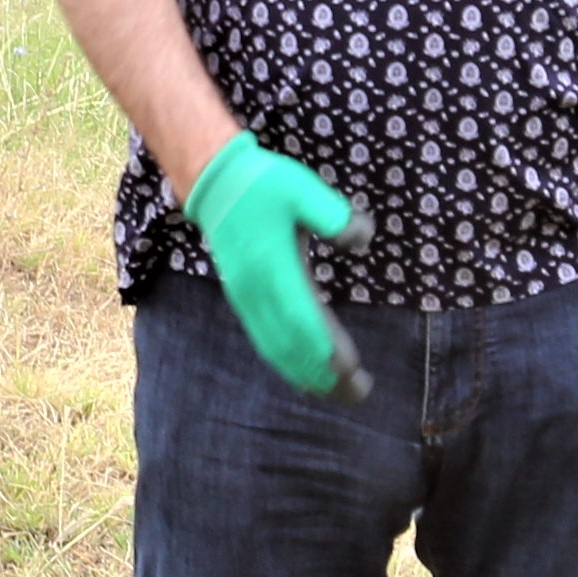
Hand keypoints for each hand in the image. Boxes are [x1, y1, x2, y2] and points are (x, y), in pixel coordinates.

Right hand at [181, 133, 367, 400]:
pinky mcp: (244, 299)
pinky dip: (287, 363)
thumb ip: (335, 216)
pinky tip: (304, 373)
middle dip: (324, 375)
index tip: (353, 371)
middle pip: (291, 346)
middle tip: (359, 394)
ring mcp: (247, 298)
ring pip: (276, 349)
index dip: (327, 350)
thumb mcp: (303, 189)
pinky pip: (266, 341)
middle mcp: (257, 291)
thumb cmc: (263, 184)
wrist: (215, 182)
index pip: (303, 321)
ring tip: (338, 393)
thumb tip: (362, 240)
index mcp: (274, 267)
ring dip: (306, 375)